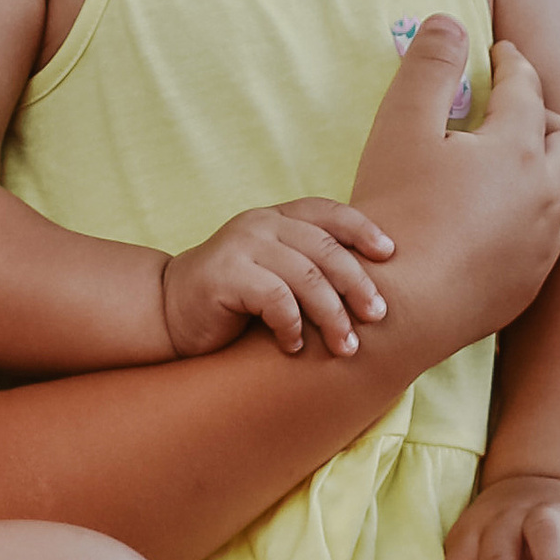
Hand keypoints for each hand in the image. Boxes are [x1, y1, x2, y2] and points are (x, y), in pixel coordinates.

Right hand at [160, 199, 394, 360]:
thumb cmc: (233, 302)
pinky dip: (292, 326)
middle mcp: (260, 224)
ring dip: (333, 315)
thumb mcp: (275, 274)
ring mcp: (240, 246)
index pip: (328, 213)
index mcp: (276, 218)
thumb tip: (374, 288)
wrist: (169, 314)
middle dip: (358, 284)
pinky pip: (276, 299)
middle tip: (378, 316)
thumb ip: (309, 267)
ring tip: (346, 346)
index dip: (363, 230)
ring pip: (307, 276)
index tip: (391, 256)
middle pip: (326, 249)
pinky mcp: (225, 275)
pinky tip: (293, 347)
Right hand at [350, 21, 559, 361]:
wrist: (395, 311)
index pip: (526, 89)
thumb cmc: (393, 211)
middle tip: (515, 112)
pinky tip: (492, 223)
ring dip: (543, 174)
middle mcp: (546, 199)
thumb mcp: (400, 125)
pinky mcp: (526, 288)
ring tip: (503, 169)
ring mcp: (541, 248)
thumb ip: (429, 67)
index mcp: (519, 152)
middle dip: (549, 119)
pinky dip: (529, 219)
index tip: (499, 53)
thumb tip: (450, 21)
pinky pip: (545, 242)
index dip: (512, 63)